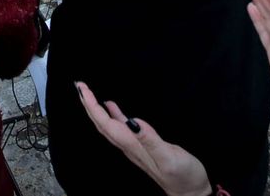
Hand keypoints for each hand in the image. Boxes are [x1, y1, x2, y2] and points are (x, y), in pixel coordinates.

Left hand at [76, 83, 210, 195]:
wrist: (189, 192)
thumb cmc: (182, 176)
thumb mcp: (168, 157)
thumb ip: (150, 140)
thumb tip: (132, 121)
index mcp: (133, 146)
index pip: (106, 123)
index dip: (92, 106)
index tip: (83, 88)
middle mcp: (129, 146)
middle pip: (102, 124)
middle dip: (89, 104)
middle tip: (80, 85)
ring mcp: (134, 146)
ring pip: (108, 125)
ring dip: (97, 109)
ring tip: (88, 93)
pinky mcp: (142, 146)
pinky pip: (120, 127)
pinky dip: (112, 114)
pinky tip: (112, 106)